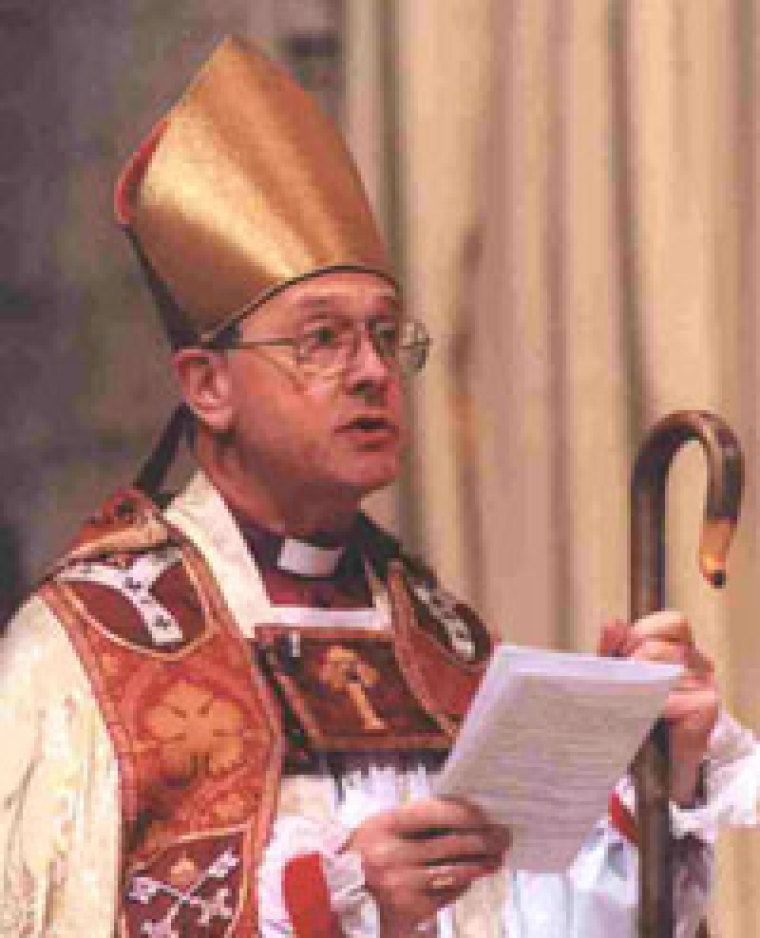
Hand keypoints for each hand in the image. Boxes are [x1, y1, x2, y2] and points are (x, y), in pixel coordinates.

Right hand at [344, 798, 509, 934]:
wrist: (336, 896)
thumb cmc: (366, 852)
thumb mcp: (381, 827)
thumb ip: (415, 820)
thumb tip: (463, 815)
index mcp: (384, 826)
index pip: (434, 812)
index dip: (465, 812)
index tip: (485, 814)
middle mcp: (393, 855)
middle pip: (452, 844)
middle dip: (484, 839)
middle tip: (504, 835)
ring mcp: (403, 885)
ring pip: (456, 871)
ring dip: (483, 864)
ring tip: (497, 857)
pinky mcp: (411, 910)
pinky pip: (448, 893)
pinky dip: (463, 884)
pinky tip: (473, 876)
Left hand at [599, 610, 718, 804]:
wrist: (652, 766)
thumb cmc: (636, 713)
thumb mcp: (618, 674)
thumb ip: (613, 648)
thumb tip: (613, 624)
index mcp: (682, 647)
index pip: (675, 623)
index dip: (644, 634)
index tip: (624, 653)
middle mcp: (700, 664)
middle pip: (664, 648)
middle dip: (635, 664)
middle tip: (623, 685)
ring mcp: (707, 687)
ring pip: (667, 674)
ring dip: (640, 688)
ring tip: (631, 702)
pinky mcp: (707, 711)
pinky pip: (672, 701)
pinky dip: (652, 709)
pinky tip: (647, 718)